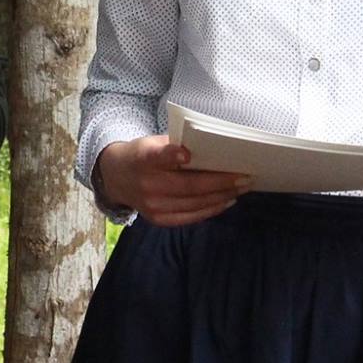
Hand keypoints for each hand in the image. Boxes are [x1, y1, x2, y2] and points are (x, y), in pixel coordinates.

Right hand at [95, 135, 249, 226]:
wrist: (117, 178)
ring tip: (242, 188)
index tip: (187, 154)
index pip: (156, 157)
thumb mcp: (152, 142)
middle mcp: (146, 185)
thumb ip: (176, 146)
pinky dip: (212, 209)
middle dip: (222, 182)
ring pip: (195, 203)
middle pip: (189, 186)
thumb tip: (214, 151)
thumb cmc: (143, 155)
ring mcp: (152, 206)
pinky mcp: (158, 220)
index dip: (171, 155)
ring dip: (223, 196)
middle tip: (245, 177)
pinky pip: (191, 217)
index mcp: (142, 159)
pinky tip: (226, 201)